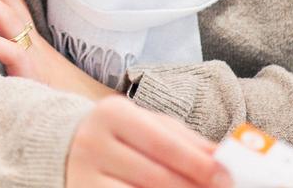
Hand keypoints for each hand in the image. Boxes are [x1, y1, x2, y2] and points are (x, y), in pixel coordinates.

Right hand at [67, 96, 227, 187]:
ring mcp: (84, 173)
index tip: (227, 178)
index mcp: (113, 114)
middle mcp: (93, 142)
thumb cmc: (120, 137)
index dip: (199, 164)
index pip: (164, 143)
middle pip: (156, 176)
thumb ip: (185, 140)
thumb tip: (224, 158)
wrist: (65, 149)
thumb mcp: (148, 126)